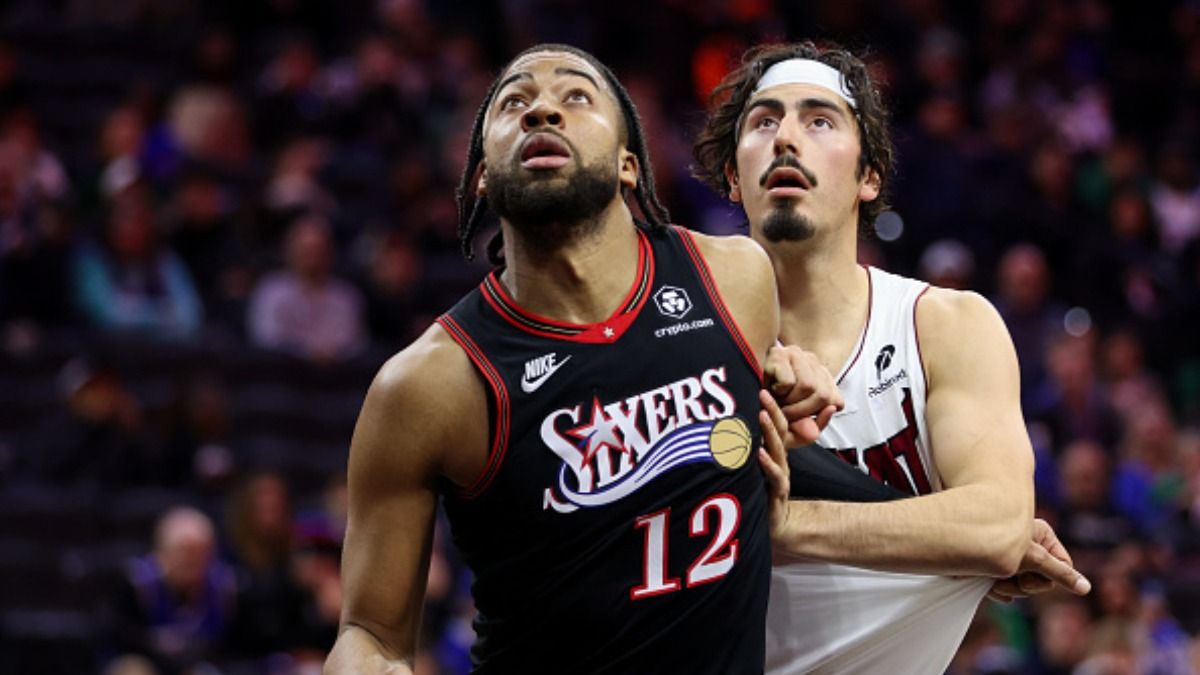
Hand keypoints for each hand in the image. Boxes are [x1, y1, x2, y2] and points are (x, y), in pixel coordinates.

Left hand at [758, 394, 791, 543]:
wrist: (775, 525)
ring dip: (769, 431)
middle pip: (779, 430)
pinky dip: (767, 463)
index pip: (775, 424)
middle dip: (771, 410)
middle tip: (762, 392)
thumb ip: (745, 449)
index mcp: (773, 452)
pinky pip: (775, 475)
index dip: (769, 406)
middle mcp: (779, 460)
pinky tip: (759, 453)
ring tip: (762, 414)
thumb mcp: (752, 468)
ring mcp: (780, 475)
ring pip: (777, 449)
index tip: (760, 386)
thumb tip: (725, 428)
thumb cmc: (760, 494)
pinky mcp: (778, 492)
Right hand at [763, 345, 841, 444]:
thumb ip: (812, 427)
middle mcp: (811, 360)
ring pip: (808, 386)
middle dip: (802, 412)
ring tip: (776, 401)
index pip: (835, 400)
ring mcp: (795, 354)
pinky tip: (769, 388)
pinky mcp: (777, 354)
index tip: (799, 420)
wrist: (738, 395)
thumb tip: (831, 410)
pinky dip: (778, 391)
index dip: (818, 416)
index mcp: (819, 375)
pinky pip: (789, 381)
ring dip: (789, 403)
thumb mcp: (793, 425)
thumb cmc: (767, 410)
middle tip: (784, 414)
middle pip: (824, 394)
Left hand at [987, 518, 1091, 601]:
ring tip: (989, 578)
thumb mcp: (1028, 556)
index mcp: (1041, 535)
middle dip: (1022, 584)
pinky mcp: (994, 568)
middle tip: (1002, 577)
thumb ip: (1058, 573)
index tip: (1026, 576)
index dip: (1045, 578)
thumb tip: (1087, 588)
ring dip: (1007, 588)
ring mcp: (1011, 558)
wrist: (948, 541)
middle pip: (1042, 580)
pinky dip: (996, 591)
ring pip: (1023, 588)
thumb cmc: (990, 541)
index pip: (1061, 567)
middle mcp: (1027, 545)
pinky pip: (1006, 591)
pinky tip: (985, 585)